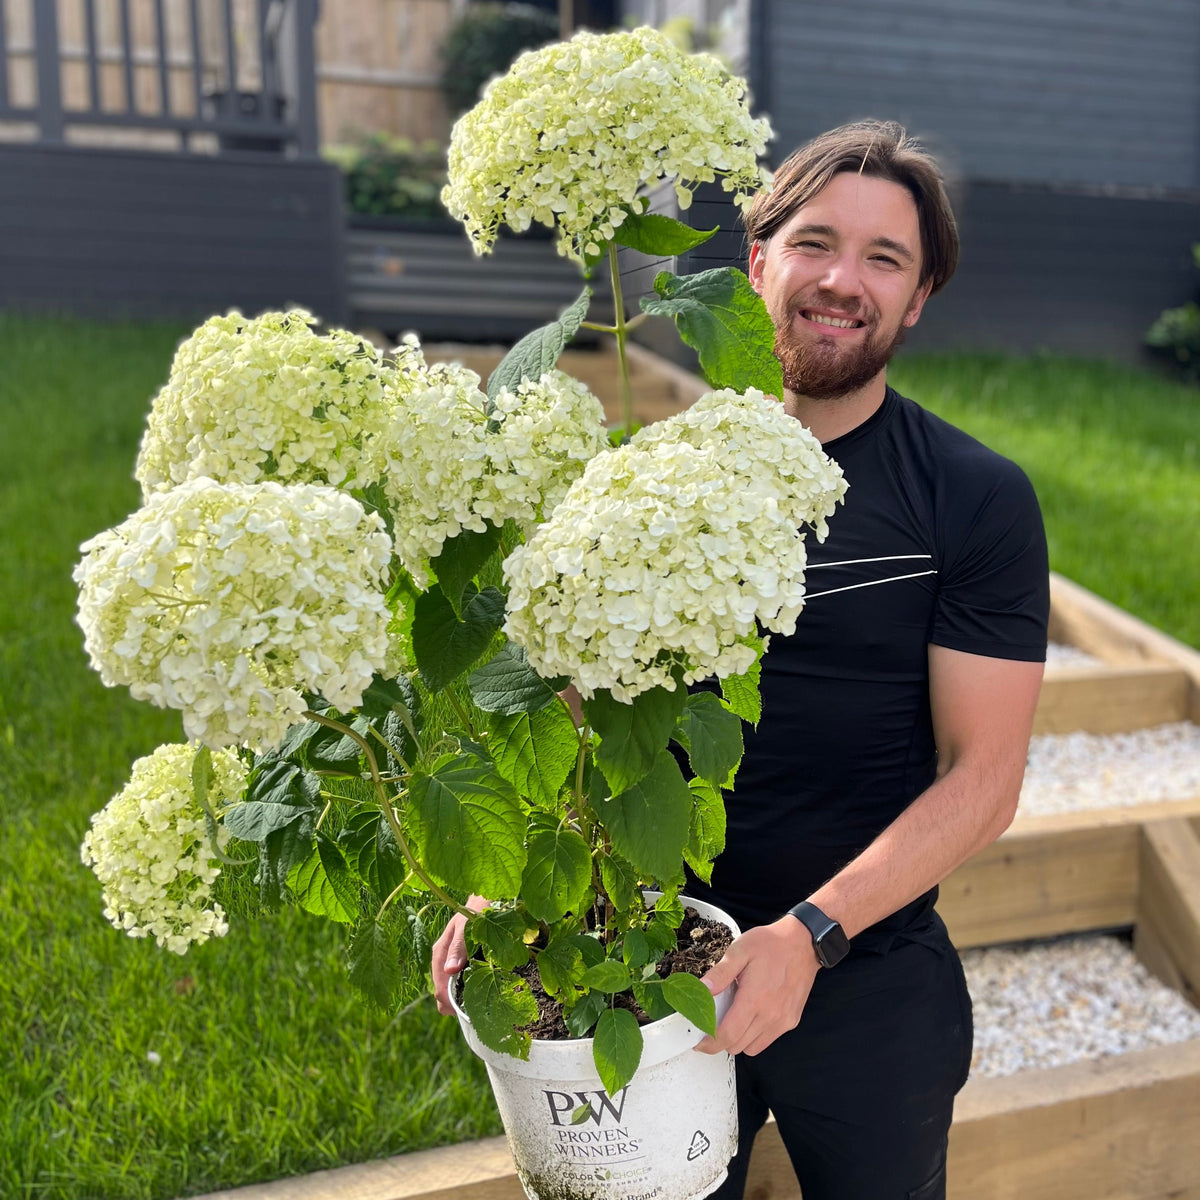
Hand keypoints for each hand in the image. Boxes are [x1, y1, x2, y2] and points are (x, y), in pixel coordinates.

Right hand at [431, 895, 488, 1014]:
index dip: (449, 1001)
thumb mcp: (468, 925)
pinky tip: (481, 991)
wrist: (486, 901)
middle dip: (455, 1004)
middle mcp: (443, 960)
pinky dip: (466, 992)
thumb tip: (449, 970)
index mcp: (440, 952)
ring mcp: (451, 962)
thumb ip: (459, 946)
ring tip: (480, 1002)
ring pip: (450, 990)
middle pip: (442, 992)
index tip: (464, 1010)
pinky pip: (459, 984)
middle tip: (475, 1009)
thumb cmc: (477, 911)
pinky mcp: (461, 964)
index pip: (438, 986)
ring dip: (461, 999)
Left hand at [695, 916, 820, 1055]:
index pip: (728, 1035)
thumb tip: (701, 990)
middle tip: (714, 1021)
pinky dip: (754, 1036)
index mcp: (754, 999)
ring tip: (734, 1016)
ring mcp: (782, 1021)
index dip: (709, 1043)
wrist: (802, 943)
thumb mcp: (739, 951)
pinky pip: (767, 1040)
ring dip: (738, 1039)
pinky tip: (751, 1015)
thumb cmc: (770, 944)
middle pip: (737, 1046)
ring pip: (752, 1048)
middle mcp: (770, 1015)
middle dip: (720, 1039)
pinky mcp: (790, 1021)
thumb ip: (720, 973)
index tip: (699, 1041)